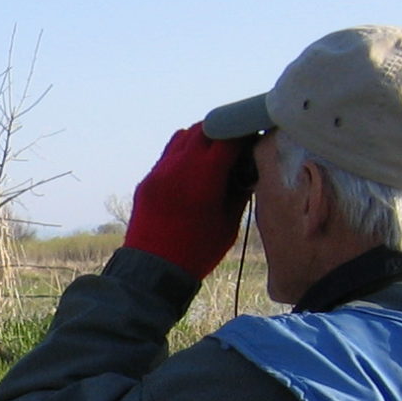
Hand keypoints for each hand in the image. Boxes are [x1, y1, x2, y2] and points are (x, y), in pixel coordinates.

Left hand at [124, 124, 254, 279]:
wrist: (152, 271)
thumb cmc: (197, 251)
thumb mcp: (228, 223)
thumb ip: (239, 191)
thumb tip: (248, 168)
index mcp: (204, 177)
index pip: (228, 137)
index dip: (245, 135)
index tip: (255, 138)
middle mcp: (179, 167)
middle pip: (204, 129)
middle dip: (224, 131)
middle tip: (237, 143)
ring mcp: (159, 171)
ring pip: (183, 136)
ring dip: (202, 138)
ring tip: (214, 154)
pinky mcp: (147, 180)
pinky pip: (168, 154)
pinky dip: (183, 152)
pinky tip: (193, 169)